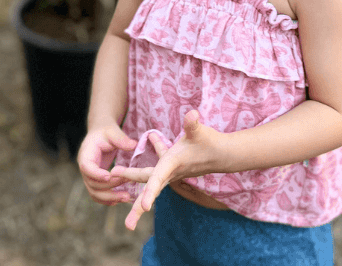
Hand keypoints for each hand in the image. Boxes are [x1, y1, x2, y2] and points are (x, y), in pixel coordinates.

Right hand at [78, 124, 137, 204]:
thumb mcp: (113, 131)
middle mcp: (85, 167)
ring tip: (127, 197)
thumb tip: (134, 145)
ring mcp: (89, 176)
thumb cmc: (106, 131)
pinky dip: (108, 199)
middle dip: (109, 187)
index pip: (86, 167)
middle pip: (92, 183)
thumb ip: (121, 139)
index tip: (109, 176)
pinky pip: (99, 194)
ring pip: (94, 192)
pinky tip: (120, 199)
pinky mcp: (95, 181)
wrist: (100, 134)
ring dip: (110, 197)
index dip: (96, 174)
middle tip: (126, 188)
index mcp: (86, 154)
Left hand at [109, 110, 224, 229]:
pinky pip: (157, 168)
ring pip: (149, 181)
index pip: (158, 178)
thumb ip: (193, 124)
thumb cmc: (210, 143)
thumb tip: (192, 114)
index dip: (150, 192)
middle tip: (127, 226)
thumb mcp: (200, 132)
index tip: (144, 208)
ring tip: (118, 186)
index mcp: (173, 164)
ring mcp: (171, 172)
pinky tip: (151, 136)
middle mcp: (171, 172)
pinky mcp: (173, 168)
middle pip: (149, 189)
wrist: (223, 154)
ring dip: (134, 184)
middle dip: (137, 207)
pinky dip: (150, 159)